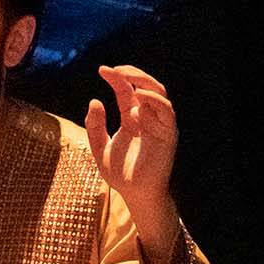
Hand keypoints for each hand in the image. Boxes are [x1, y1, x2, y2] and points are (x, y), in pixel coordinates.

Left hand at [84, 64, 180, 261]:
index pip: (127, 90)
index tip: (102, 69)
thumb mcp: (99, 148)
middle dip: (132, 74)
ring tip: (126, 77)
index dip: (117, 78)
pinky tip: (139, 98)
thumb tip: (94, 101)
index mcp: (133, 117)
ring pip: (159, 93)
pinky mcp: (168, 134)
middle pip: (146, 86)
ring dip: (144, 82)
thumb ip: (94, 126)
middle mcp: (148, 117)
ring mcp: (160, 124)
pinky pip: (166, 112)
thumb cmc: (121, 174)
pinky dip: (155, 101)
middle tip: (115, 69)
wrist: (135, 194)